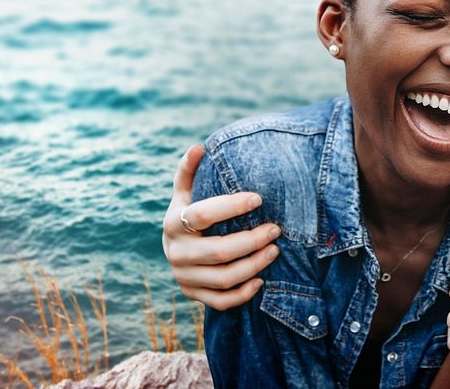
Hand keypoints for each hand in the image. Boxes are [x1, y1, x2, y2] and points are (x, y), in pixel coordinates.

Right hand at [162, 144, 280, 309]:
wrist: (174, 249)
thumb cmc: (188, 213)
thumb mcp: (185, 193)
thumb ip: (189, 171)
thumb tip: (198, 147)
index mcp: (173, 222)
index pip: (203, 214)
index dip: (231, 206)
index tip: (259, 198)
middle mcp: (176, 252)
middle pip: (219, 251)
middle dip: (252, 240)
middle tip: (276, 229)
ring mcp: (184, 277)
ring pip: (224, 278)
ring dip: (254, 265)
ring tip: (275, 250)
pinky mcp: (193, 295)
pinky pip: (220, 301)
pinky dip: (243, 293)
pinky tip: (262, 280)